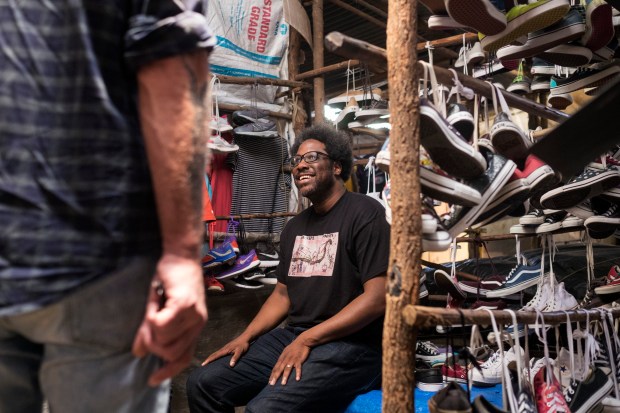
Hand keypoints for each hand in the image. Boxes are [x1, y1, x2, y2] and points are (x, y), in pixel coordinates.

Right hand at [132, 253, 206, 385]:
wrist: (180, 255)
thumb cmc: (170, 278)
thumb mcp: (159, 308)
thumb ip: (150, 331)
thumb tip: (138, 352)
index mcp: (194, 327)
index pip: (184, 358)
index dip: (169, 371)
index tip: (153, 380)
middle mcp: (198, 324)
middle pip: (170, 353)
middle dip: (152, 343)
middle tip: (146, 323)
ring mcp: (194, 316)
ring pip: (164, 339)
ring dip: (151, 327)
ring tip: (153, 308)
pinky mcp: (185, 305)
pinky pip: (161, 324)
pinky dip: (151, 315)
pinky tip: (155, 302)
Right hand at [201, 335, 250, 366]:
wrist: (246, 337)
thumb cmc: (243, 344)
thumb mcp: (240, 351)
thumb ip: (235, 358)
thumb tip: (231, 365)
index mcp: (225, 350)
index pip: (215, 356)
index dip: (209, 360)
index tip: (203, 364)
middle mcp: (224, 348)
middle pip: (214, 354)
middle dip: (208, 359)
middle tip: (202, 365)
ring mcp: (225, 348)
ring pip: (216, 353)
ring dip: (211, 357)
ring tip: (207, 363)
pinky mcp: (228, 348)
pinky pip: (219, 352)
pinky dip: (215, 356)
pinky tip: (216, 358)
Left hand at [269, 337, 310, 385]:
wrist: (302, 341)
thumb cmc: (294, 347)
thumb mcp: (285, 352)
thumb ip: (282, 359)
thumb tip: (278, 365)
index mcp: (282, 357)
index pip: (276, 367)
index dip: (272, 375)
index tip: (269, 382)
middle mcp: (286, 359)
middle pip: (279, 369)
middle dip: (275, 377)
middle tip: (272, 384)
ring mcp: (292, 359)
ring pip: (288, 369)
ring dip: (285, 376)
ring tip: (283, 384)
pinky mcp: (299, 359)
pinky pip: (298, 367)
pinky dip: (298, 373)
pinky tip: (297, 379)